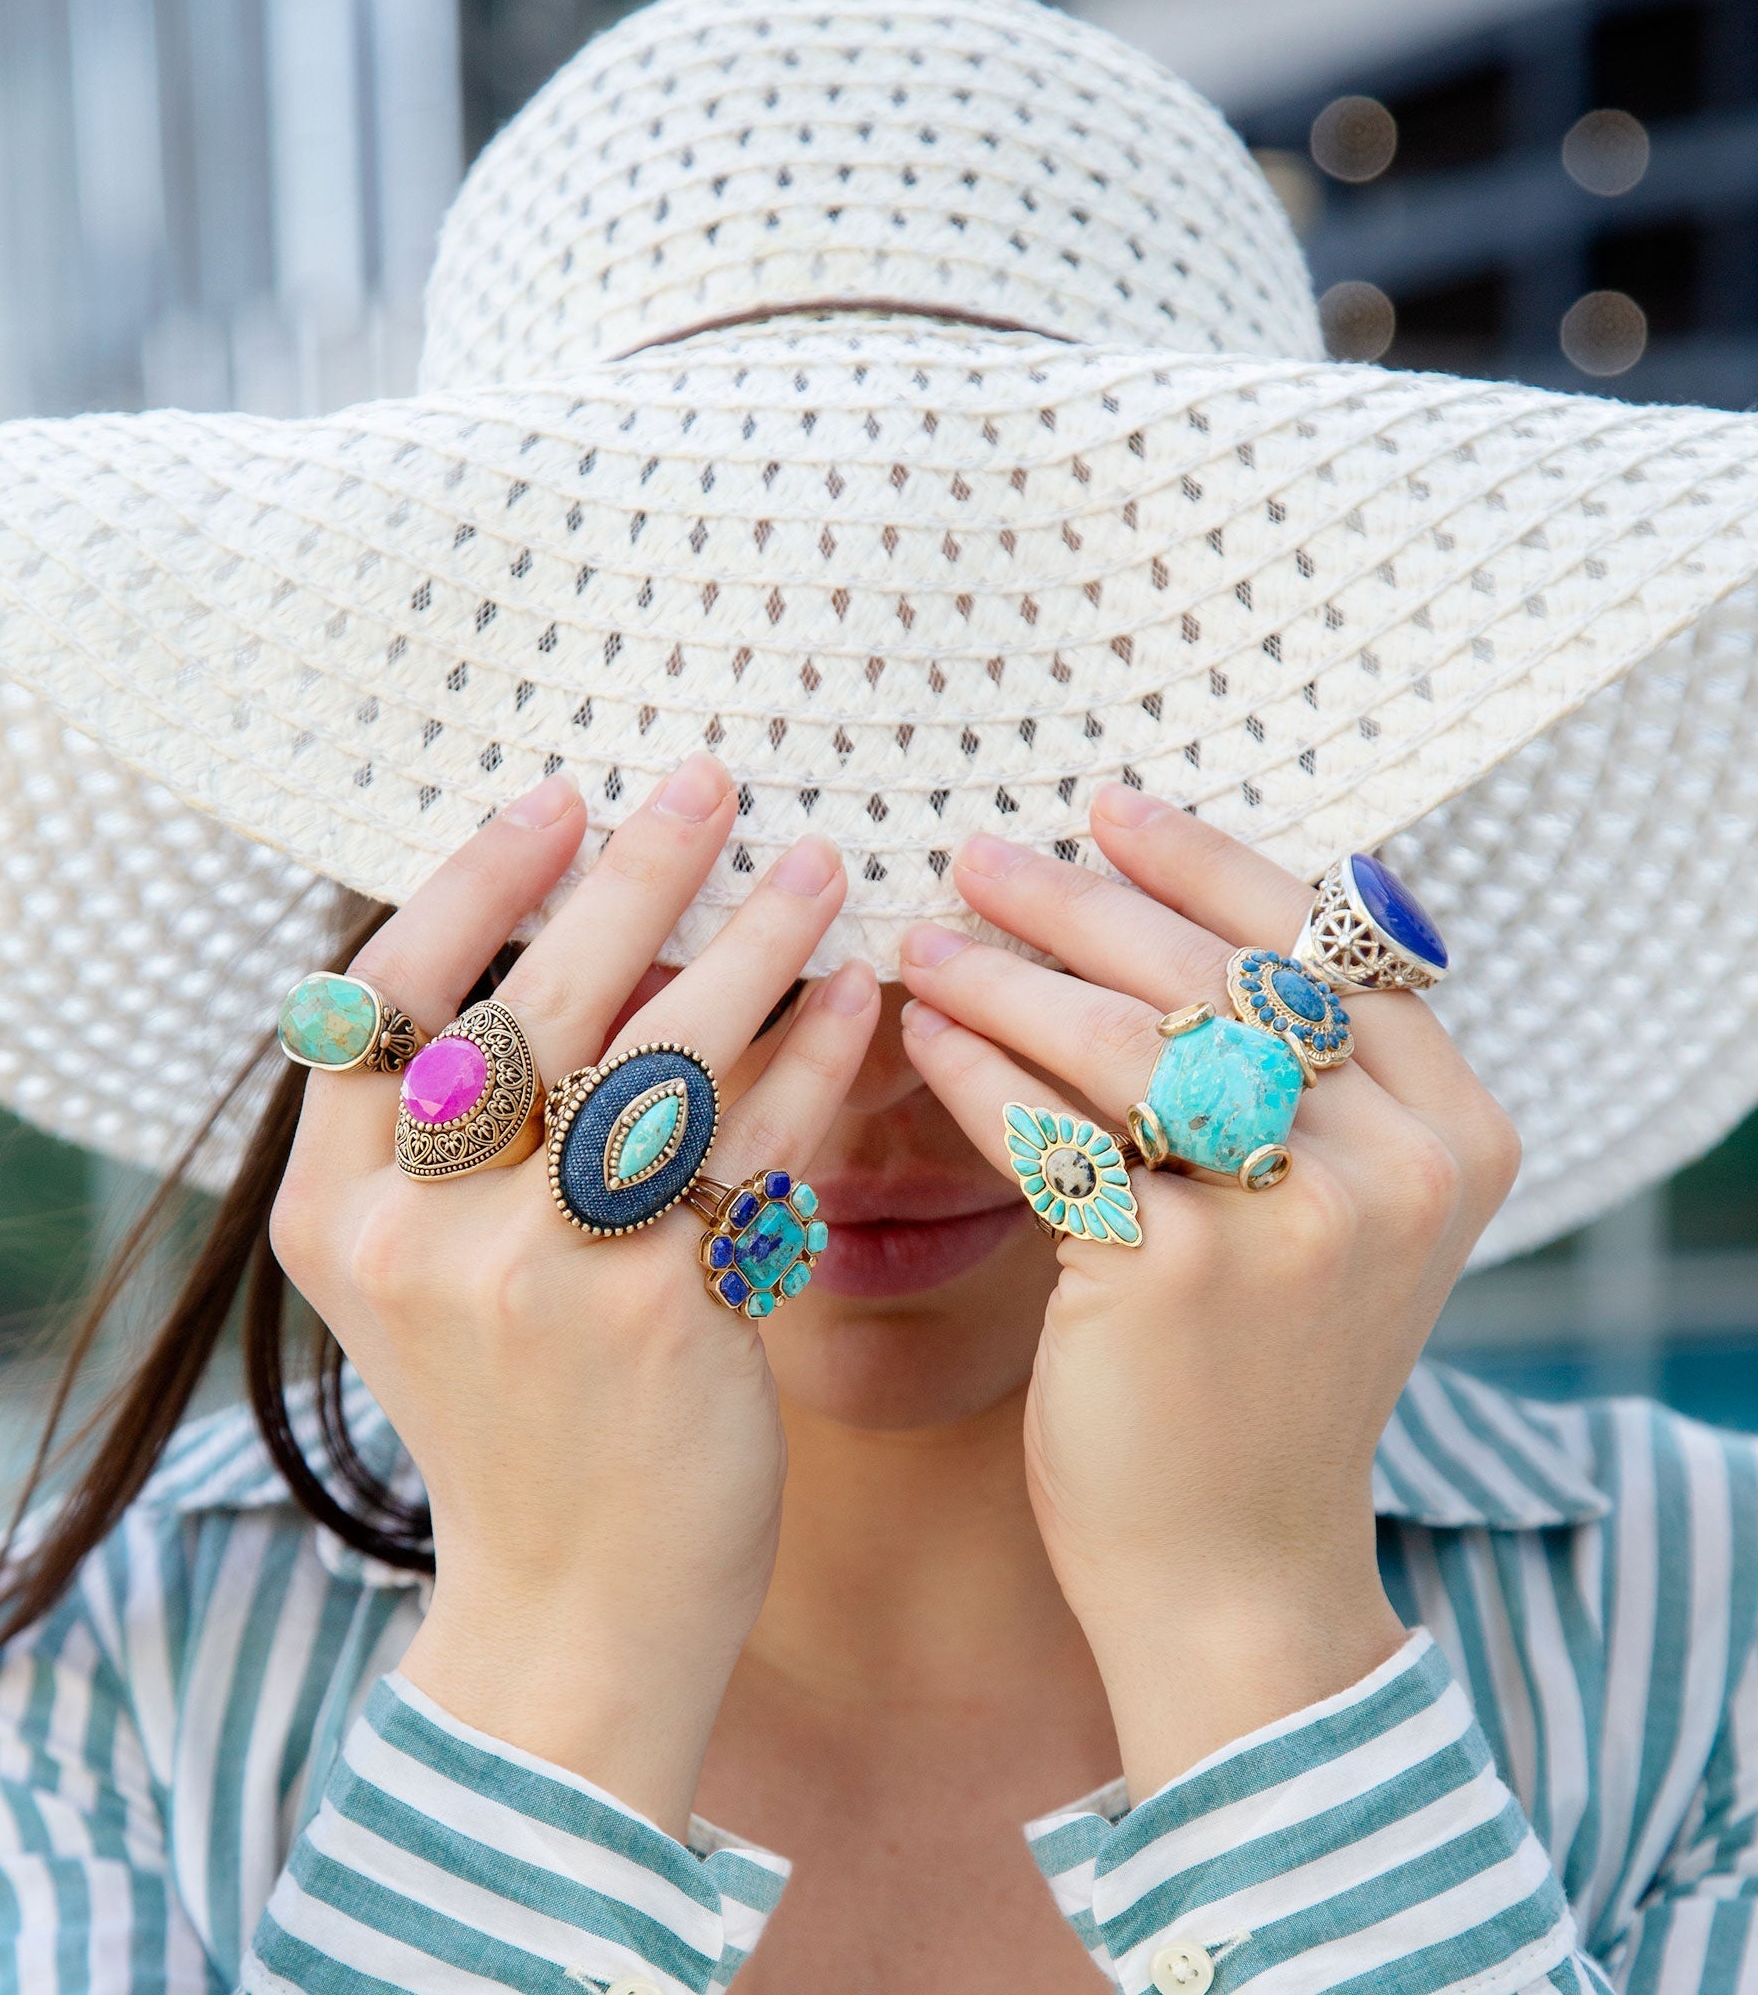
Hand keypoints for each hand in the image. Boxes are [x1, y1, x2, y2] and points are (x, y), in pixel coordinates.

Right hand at [270, 756, 878, 1832]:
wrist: (572, 1606)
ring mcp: (532, 1275)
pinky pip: (750, 1149)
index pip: (383, 998)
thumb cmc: (515, 1419)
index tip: (560, 797)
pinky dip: (812, 1063)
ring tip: (819, 865)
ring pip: (656, 1055)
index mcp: (332, 1210)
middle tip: (711, 782)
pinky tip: (864, 996)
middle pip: (529, 1000)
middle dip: (631, 875)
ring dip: (750, 944)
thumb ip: (459, 1138)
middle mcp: (414, 1233)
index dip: (474, 882)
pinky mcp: (658, 1316)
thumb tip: (590, 941)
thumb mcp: (431, 1276)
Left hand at [897, 789, 1519, 1798]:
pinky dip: (978, 1073)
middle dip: (1082, 902)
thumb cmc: (1259, 1378)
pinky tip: (922, 1035)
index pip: (1324, 944)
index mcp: (1454, 1129)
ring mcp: (1296, 1216)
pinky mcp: (1178, 1268)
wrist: (1234, 1568)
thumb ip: (1297, 1088)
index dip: (1205, 864)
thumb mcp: (1329, 1220)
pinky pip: (1053, 1129)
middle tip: (980, 853)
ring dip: (1008, 973)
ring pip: (1127, 1038)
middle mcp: (1400, 1162)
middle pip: (1219, 974)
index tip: (1107, 808)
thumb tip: (1150, 917)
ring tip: (923, 938)